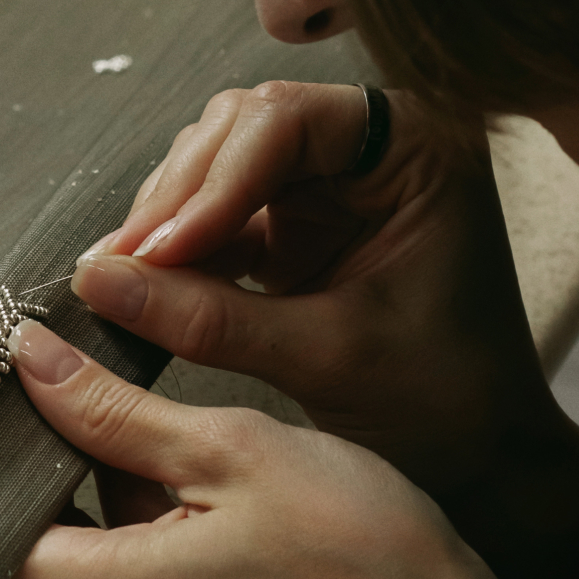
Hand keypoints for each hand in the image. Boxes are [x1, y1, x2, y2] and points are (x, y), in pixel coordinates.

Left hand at [0, 320, 513, 578]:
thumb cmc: (359, 558)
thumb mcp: (225, 449)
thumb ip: (107, 407)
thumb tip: (27, 356)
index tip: (5, 378)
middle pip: (4, 537)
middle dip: (30, 458)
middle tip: (60, 377)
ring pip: (54, 555)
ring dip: (76, 487)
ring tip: (117, 412)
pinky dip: (115, 523)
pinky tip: (161, 467)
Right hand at [72, 80, 554, 495]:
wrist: (478, 457)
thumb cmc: (446, 401)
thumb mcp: (327, 357)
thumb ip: (210, 318)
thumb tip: (100, 280)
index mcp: (415, 152)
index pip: (290, 121)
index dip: (216, 179)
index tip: (163, 250)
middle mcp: (369, 151)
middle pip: (239, 131)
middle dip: (178, 198)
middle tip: (125, 266)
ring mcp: (325, 187)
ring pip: (212, 167)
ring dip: (165, 222)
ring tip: (123, 280)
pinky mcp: (289, 228)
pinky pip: (210, 218)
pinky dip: (171, 253)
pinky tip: (137, 286)